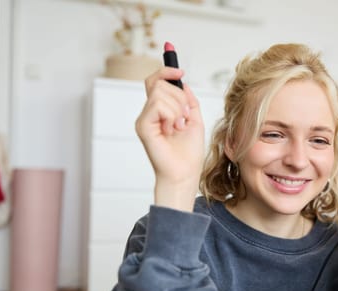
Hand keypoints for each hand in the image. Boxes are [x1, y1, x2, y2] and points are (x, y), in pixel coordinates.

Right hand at [135, 67, 204, 209]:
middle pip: (160, 83)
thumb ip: (189, 100)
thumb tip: (182, 82)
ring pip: (160, 93)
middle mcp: (149, 112)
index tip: (180, 70)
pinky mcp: (142, 126)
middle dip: (180, 97)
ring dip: (178, 109)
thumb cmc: (189, 152)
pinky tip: (172, 130)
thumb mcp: (195, 119)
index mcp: (160, 110)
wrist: (185, 172)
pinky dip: (171, 115)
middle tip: (186, 116)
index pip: (156, 81)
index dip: (166, 71)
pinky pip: (157, 105)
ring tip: (179, 127)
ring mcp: (144, 119)